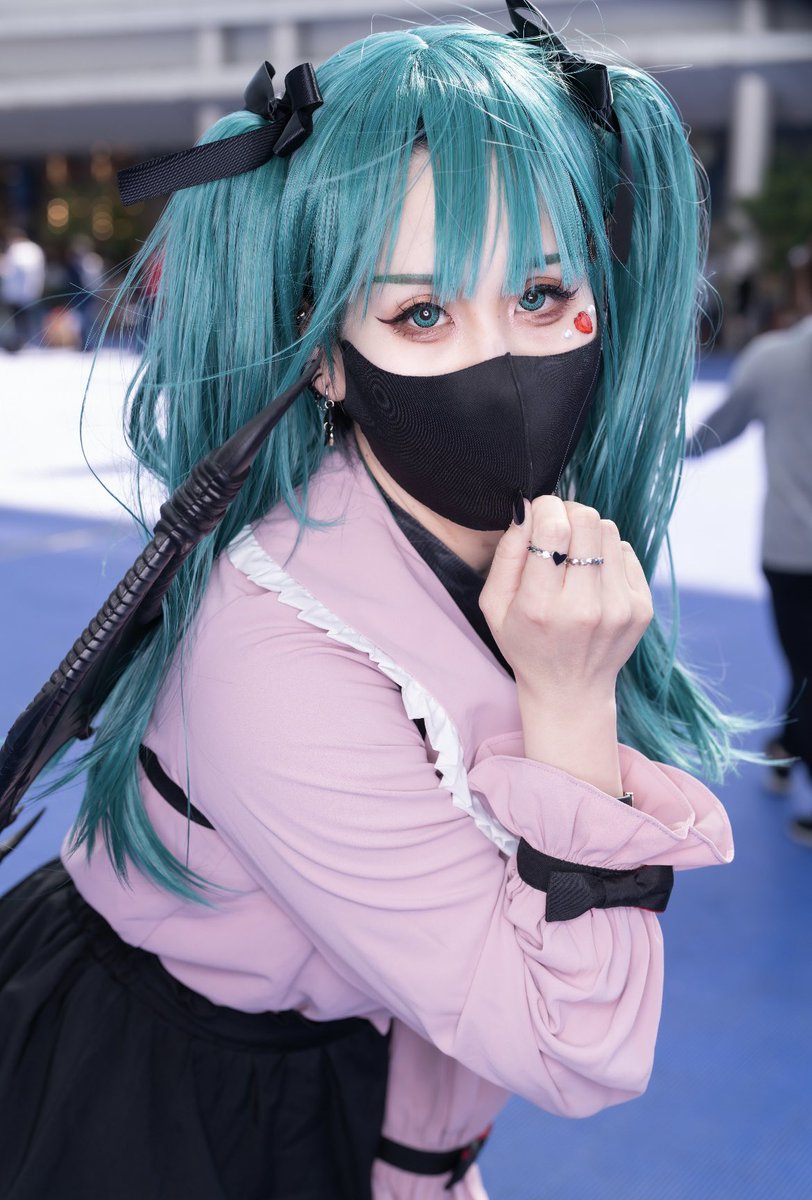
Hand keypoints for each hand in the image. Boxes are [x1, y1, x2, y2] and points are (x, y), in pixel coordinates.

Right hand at [479, 496, 652, 702]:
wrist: (570, 692)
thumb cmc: (525, 644)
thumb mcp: (495, 605)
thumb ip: (507, 553)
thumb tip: (528, 508)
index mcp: (540, 607)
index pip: (553, 529)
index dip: (546, 508)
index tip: (539, 514)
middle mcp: (584, 607)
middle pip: (588, 521)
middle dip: (568, 512)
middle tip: (557, 527)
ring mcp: (619, 608)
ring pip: (609, 531)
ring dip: (588, 532)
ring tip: (574, 555)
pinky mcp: (641, 608)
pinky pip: (625, 551)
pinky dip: (606, 553)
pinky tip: (592, 576)